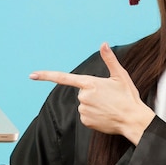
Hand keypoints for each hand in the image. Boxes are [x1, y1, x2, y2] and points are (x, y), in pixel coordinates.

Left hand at [30, 43, 154, 144]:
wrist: (133, 120)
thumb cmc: (128, 97)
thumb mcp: (120, 75)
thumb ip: (109, 59)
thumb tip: (103, 43)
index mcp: (90, 83)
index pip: (63, 77)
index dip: (46, 75)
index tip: (32, 75)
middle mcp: (83, 96)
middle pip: (82, 92)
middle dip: (93, 94)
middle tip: (108, 98)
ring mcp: (83, 109)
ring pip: (84, 104)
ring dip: (94, 105)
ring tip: (108, 107)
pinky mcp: (86, 121)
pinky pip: (86, 116)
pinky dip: (94, 116)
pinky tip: (105, 116)